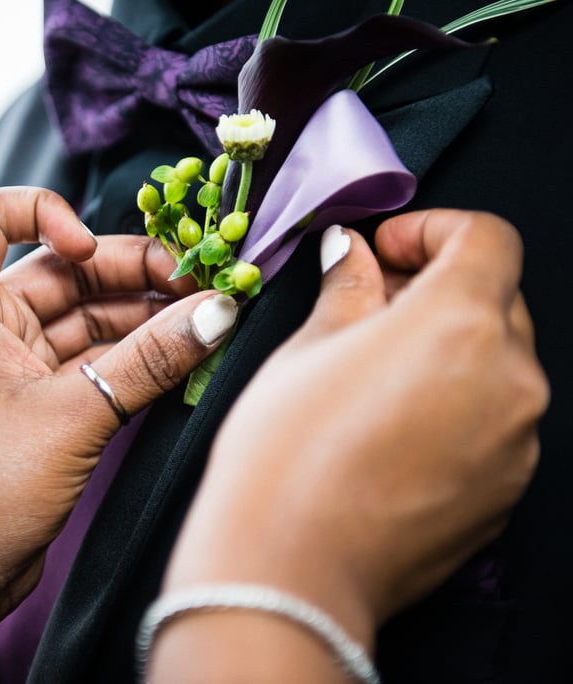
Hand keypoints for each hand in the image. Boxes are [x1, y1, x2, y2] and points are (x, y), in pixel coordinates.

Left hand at [0, 187, 236, 630]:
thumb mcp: (72, 418)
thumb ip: (147, 362)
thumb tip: (217, 312)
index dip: (40, 211)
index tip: (87, 245)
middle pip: (58, 270)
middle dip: (126, 272)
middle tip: (196, 286)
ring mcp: (7, 366)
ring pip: (80, 319)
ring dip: (139, 318)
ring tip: (204, 320)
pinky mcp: (33, 405)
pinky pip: (88, 363)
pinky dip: (130, 360)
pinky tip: (180, 358)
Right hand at [152, 210, 547, 679]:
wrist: (289, 568)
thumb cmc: (283, 457)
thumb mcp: (306, 348)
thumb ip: (349, 289)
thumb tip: (355, 256)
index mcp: (458, 322)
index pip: (486, 238)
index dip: (432, 229)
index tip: (386, 250)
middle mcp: (510, 376)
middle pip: (496, 299)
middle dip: (436, 288)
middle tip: (368, 306)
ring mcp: (517, 440)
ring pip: (497, 363)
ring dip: (447, 349)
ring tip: (375, 375)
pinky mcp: (507, 489)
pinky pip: (494, 423)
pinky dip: (456, 406)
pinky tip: (391, 428)